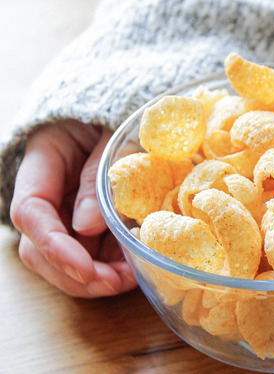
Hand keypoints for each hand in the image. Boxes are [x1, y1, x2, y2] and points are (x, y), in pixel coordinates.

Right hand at [10, 121, 136, 296]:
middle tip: (114, 283)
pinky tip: (132, 270)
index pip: (30, 211)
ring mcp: (65, 208)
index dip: (55, 246)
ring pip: (61, 257)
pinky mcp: (87, 221)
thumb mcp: (113, 132)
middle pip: (39, 247)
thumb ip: (98, 174)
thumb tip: (85, 227)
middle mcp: (47, 191)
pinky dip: (107, 266)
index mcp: (43, 160)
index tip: (85, 268)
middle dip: (73, 273)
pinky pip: (89, 251)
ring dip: (92, 277)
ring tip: (129, 279)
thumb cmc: (120, 106)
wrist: (130, 100)